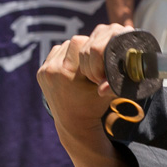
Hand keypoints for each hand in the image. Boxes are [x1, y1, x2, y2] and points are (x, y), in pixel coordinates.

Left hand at [37, 24, 132, 144]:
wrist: (74, 124)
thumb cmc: (94, 106)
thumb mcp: (107, 91)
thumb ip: (113, 74)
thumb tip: (125, 54)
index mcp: (68, 74)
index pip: (80, 42)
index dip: (91, 48)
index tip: (98, 58)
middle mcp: (53, 70)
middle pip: (71, 43)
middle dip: (83, 50)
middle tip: (91, 61)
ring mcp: (44, 71)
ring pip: (62, 47)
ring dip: (73, 53)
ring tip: (81, 66)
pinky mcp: (40, 72)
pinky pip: (54, 54)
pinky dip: (64, 58)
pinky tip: (72, 69)